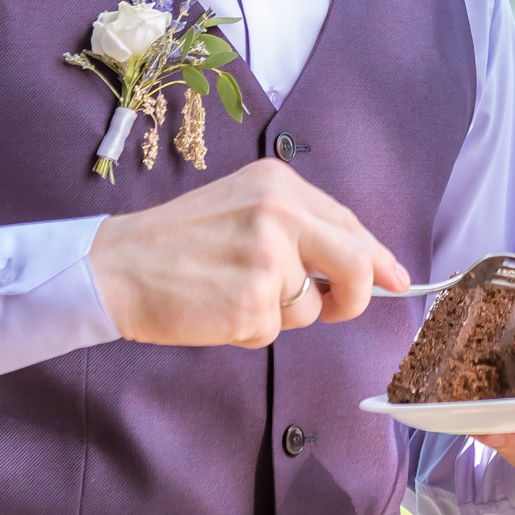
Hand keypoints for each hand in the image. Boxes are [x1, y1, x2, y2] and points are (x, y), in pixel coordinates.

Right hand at [87, 158, 408, 346]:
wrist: (117, 266)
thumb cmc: (179, 242)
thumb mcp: (243, 207)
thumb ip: (301, 228)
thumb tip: (369, 266)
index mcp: (280, 183)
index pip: (350, 223)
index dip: (378, 257)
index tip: (398, 280)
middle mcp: (280, 212)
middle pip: (356, 263)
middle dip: (354, 295)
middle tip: (336, 307)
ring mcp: (268, 258)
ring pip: (310, 307)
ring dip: (279, 314)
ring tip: (231, 292)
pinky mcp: (252, 302)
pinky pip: (273, 331)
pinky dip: (250, 331)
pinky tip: (216, 309)